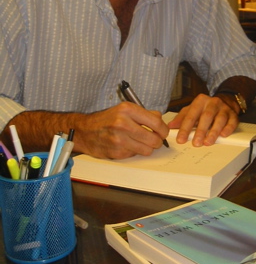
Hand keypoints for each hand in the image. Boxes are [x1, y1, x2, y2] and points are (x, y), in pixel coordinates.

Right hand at [3, 104, 169, 159]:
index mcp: (127, 110)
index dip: (163, 129)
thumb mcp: (124, 109)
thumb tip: (161, 120)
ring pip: (147, 150)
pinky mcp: (116, 152)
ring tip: (141, 143)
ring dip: (147, 148)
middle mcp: (123, 123)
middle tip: (155, 140)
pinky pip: (135, 155)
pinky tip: (127, 145)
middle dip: (157, 141)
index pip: (156, 122)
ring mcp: (119, 139)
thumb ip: (144, 114)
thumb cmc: (107, 119)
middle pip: (154, 139)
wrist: (84, 131)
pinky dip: (134, 151)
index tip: (163, 132)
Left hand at [168, 93, 238, 146]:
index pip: (191, 115)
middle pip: (206, 117)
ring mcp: (224, 108)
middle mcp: (212, 103)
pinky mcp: (233, 115)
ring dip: (213, 132)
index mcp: (200, 101)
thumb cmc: (205, 108)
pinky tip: (223, 135)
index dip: (185, 128)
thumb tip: (171, 126)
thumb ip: (181, 118)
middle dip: (200, 131)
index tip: (181, 139)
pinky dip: (228, 129)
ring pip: (219, 119)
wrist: (224, 101)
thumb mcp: (191, 110)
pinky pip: (232, 122)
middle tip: (196, 143)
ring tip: (207, 142)